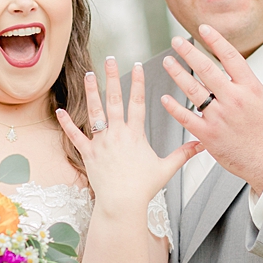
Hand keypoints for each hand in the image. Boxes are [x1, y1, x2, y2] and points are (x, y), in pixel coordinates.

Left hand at [57, 57, 202, 215]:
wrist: (122, 203)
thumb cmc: (144, 188)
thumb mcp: (166, 168)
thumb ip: (183, 154)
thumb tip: (202, 144)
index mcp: (135, 135)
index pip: (137, 102)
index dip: (138, 83)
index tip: (137, 65)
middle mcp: (117, 134)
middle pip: (114, 100)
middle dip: (112, 77)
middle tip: (110, 60)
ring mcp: (101, 142)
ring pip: (95, 112)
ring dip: (91, 92)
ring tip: (88, 74)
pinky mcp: (88, 154)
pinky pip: (75, 136)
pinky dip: (67, 123)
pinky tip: (60, 110)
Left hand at [160, 24, 262, 195]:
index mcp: (251, 89)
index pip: (231, 57)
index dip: (216, 40)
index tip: (203, 29)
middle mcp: (234, 100)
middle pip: (207, 69)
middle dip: (189, 52)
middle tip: (176, 41)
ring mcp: (220, 118)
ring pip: (193, 91)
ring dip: (178, 74)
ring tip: (167, 62)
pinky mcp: (209, 135)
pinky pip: (187, 118)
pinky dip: (174, 109)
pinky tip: (165, 98)